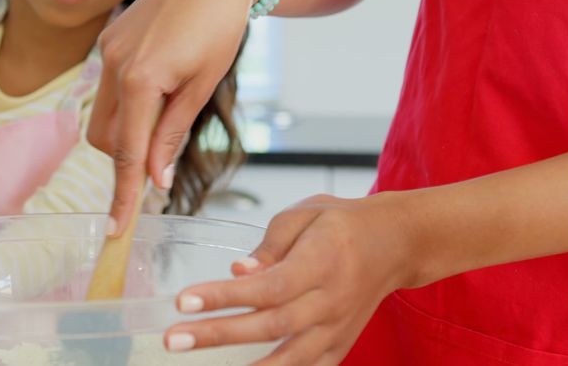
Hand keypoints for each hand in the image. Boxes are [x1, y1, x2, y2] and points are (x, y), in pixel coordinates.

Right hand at [88, 0, 270, 233]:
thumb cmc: (220, 24)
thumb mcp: (203, 85)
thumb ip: (172, 133)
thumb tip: (155, 178)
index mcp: (139, 79)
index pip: (126, 153)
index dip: (122, 195)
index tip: (115, 230)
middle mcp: (113, 65)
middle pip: (106, 139)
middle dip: (127, 157)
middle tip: (164, 155)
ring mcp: (107, 49)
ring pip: (104, 114)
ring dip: (129, 129)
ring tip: (172, 106)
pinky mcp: (110, 39)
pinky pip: (110, 87)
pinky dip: (130, 102)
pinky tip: (164, 81)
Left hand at [163, 193, 416, 365]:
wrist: (394, 244)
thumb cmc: (340, 224)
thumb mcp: (305, 216)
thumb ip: (269, 246)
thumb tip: (237, 272)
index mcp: (320, 261)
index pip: (267, 287)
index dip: (225, 297)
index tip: (183, 301)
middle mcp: (330, 300)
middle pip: (270, 326)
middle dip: (217, 334)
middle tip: (172, 339)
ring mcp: (337, 328)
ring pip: (289, 358)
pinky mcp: (339, 346)